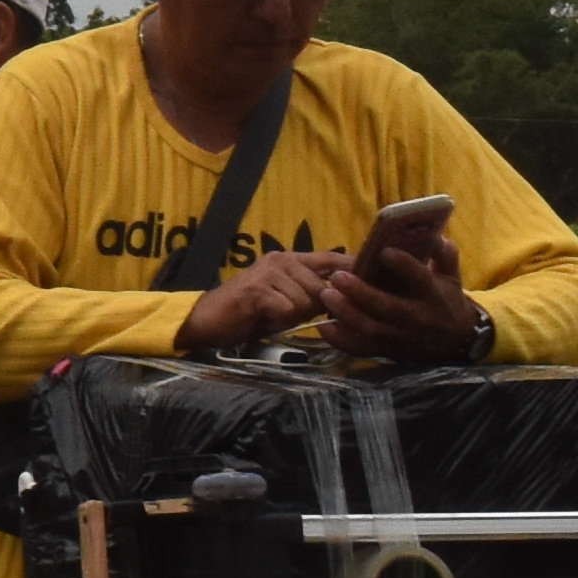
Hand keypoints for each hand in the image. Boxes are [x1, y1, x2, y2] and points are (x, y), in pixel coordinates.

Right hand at [179, 245, 338, 351]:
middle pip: (322, 288)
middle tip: (286, 313)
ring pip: (306, 301)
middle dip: (312, 308)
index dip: (353, 266)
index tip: (371, 276)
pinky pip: (288, 310)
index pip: (332, 257)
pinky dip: (278, 320)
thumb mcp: (287, 301)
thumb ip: (312, 295)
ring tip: (271, 315)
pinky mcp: (257, 290)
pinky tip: (263, 317)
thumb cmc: (249, 313)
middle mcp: (281, 260)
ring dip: (293, 316)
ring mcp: (268, 273)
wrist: (206, 320)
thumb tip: (343, 298)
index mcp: (290, 259)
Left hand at [322, 224, 479, 362]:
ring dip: (346, 313)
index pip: (421, 279)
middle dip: (361, 292)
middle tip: (338, 276)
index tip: (384, 251)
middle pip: (388, 307)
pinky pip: (360, 348)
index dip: (404, 265)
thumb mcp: (451, 277)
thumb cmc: (446, 300)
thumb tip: (434, 234)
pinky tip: (323, 325)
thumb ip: (443, 255)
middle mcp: (417, 318)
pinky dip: (340, 339)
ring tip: (326, 294)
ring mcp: (400, 337)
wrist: (454, 342)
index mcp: (434, 295)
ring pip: (371, 329)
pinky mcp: (386, 350)